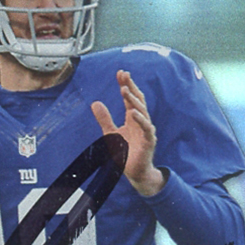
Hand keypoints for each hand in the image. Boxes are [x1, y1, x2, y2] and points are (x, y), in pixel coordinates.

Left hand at [90, 70, 166, 196]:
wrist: (134, 172)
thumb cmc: (125, 152)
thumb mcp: (110, 133)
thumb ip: (104, 118)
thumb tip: (95, 102)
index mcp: (132, 118)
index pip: (130, 97)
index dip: (126, 84)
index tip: (120, 73)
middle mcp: (141, 121)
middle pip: (138, 99)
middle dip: (131, 86)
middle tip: (124, 75)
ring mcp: (146, 130)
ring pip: (142, 111)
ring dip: (133, 100)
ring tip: (124, 89)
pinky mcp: (148, 140)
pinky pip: (145, 127)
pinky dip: (140, 119)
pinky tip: (132, 111)